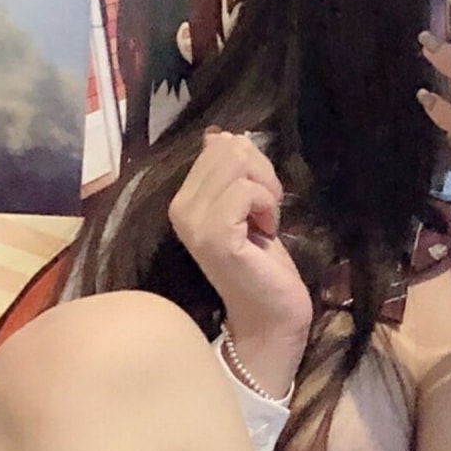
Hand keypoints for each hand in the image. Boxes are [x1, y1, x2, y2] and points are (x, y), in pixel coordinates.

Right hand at [168, 128, 312, 382]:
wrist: (271, 316)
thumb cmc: (264, 264)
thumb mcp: (248, 207)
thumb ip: (232, 173)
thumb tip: (218, 135)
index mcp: (184, 199)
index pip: (219, 144)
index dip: (253, 165)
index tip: (259, 202)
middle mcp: (180, 208)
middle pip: (229, 147)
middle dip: (261, 173)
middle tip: (266, 211)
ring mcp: (193, 222)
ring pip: (238, 163)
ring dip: (266, 190)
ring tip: (264, 222)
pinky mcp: (214, 236)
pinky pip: (245, 190)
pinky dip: (267, 206)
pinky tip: (266, 233)